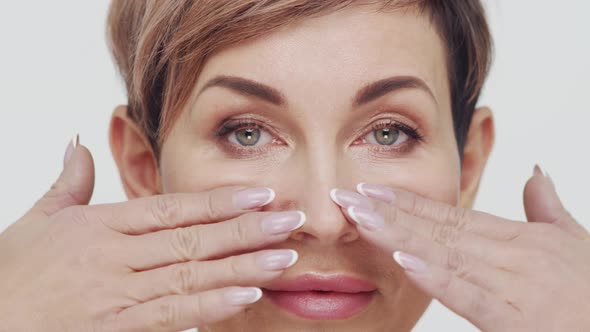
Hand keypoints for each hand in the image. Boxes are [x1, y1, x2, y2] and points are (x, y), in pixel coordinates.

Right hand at [0, 139, 303, 331]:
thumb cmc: (9, 275)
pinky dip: (210, 306)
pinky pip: (170, 315)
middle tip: (292, 221)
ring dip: (242, 266)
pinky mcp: (115, 329)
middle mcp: (115, 256)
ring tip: (283, 258)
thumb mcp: (36, 221)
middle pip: (193, 239)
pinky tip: (244, 297)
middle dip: (247, 229)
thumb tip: (78, 142)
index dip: (220, 201)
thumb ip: (67, 183)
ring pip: (191, 275)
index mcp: (101, 226)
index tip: (261, 193)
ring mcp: (117, 294)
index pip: (173, 209)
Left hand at [329, 167, 589, 330]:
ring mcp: (515, 285)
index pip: (452, 215)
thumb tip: (535, 170)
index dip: (408, 202)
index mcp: (519, 237)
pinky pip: (471, 295)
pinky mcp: (519, 320)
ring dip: (400, 235)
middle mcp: (513, 254)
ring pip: (446, 255)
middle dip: (389, 213)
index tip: (369, 190)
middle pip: (439, 230)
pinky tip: (405, 262)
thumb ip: (548, 208)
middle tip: (344, 197)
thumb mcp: (573, 243)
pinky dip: (437, 277)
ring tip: (360, 219)